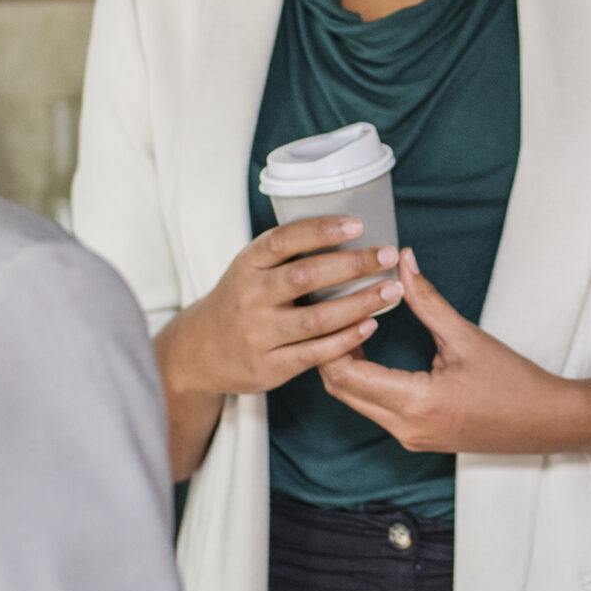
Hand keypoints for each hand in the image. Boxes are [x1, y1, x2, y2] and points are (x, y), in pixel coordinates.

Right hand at [154, 216, 401, 474]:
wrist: (199, 352)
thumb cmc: (240, 300)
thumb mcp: (250, 268)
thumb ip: (287, 255)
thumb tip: (351, 231)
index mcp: (247, 264)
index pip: (284, 240)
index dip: (321, 230)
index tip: (358, 224)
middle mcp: (250, 296)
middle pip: (305, 277)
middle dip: (351, 264)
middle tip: (387, 254)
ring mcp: (258, 333)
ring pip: (315, 318)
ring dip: (358, 303)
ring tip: (391, 291)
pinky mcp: (268, 366)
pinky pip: (314, 353)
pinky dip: (345, 339)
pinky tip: (370, 326)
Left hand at [315, 248, 575, 452]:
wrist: (548, 422)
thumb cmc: (513, 382)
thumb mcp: (466, 336)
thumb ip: (426, 298)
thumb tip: (401, 259)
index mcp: (414, 402)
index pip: (344, 374)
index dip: (330, 337)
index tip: (331, 304)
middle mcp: (404, 426)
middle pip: (341, 390)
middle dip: (329, 350)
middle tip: (331, 310)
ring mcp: (409, 437)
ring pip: (355, 401)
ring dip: (346, 366)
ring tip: (349, 324)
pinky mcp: (417, 438)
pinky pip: (374, 409)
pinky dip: (365, 381)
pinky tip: (372, 351)